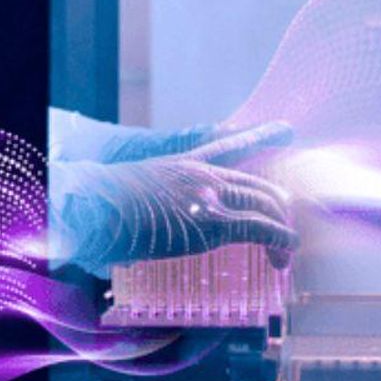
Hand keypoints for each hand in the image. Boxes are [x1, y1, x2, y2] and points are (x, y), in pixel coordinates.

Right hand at [48, 121, 296, 275]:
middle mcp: (202, 176)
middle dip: (279, 205)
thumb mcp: (130, 195)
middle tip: (285, 224)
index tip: (285, 129)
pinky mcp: (213, 222)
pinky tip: (287, 251)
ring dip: (282, 229)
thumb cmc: (100, 209)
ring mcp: (209, 196)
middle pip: (257, 184)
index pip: (229, 146)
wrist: (93, 206)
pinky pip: (261, 229)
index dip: (260, 137)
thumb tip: (120, 247)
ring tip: (286, 251)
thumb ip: (145, 208)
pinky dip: (281, 240)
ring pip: (265, 205)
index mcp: (183, 166)